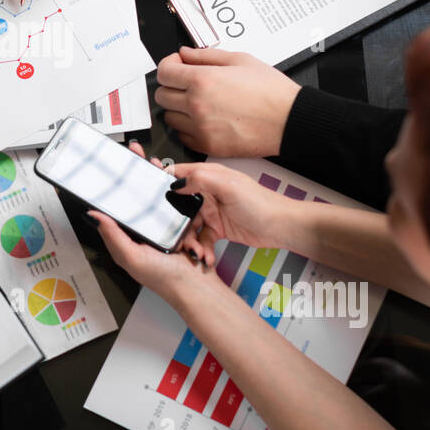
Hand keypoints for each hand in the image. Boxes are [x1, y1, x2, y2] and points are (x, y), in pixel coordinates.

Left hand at [86, 142, 214, 302]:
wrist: (197, 287)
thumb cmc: (164, 279)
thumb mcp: (132, 257)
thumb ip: (113, 236)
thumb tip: (94, 215)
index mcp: (127, 237)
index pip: (116, 207)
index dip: (113, 187)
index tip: (111, 167)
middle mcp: (143, 230)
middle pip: (137, 196)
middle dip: (137, 175)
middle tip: (134, 156)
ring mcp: (162, 226)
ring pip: (158, 197)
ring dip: (157, 180)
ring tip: (154, 164)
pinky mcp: (180, 225)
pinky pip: (177, 204)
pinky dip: (177, 195)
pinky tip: (175, 185)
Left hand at [155, 47, 301, 156]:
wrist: (289, 120)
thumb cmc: (271, 91)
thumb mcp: (240, 60)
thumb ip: (206, 55)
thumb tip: (185, 53)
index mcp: (203, 80)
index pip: (164, 72)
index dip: (169, 65)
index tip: (177, 65)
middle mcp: (197, 105)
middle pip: (161, 96)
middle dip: (171, 86)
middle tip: (187, 83)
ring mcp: (201, 128)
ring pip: (169, 118)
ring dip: (178, 109)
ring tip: (198, 102)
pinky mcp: (208, 146)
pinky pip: (182, 136)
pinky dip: (188, 128)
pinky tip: (204, 119)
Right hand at [167, 161, 298, 258]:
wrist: (281, 227)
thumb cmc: (261, 203)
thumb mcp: (228, 186)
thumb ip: (200, 179)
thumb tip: (177, 182)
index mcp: (210, 177)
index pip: (179, 174)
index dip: (163, 181)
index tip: (148, 193)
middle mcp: (209, 193)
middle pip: (180, 204)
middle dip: (174, 220)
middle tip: (173, 234)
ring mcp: (212, 211)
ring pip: (189, 224)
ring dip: (189, 239)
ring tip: (193, 251)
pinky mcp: (218, 228)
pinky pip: (202, 239)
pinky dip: (201, 248)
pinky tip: (205, 256)